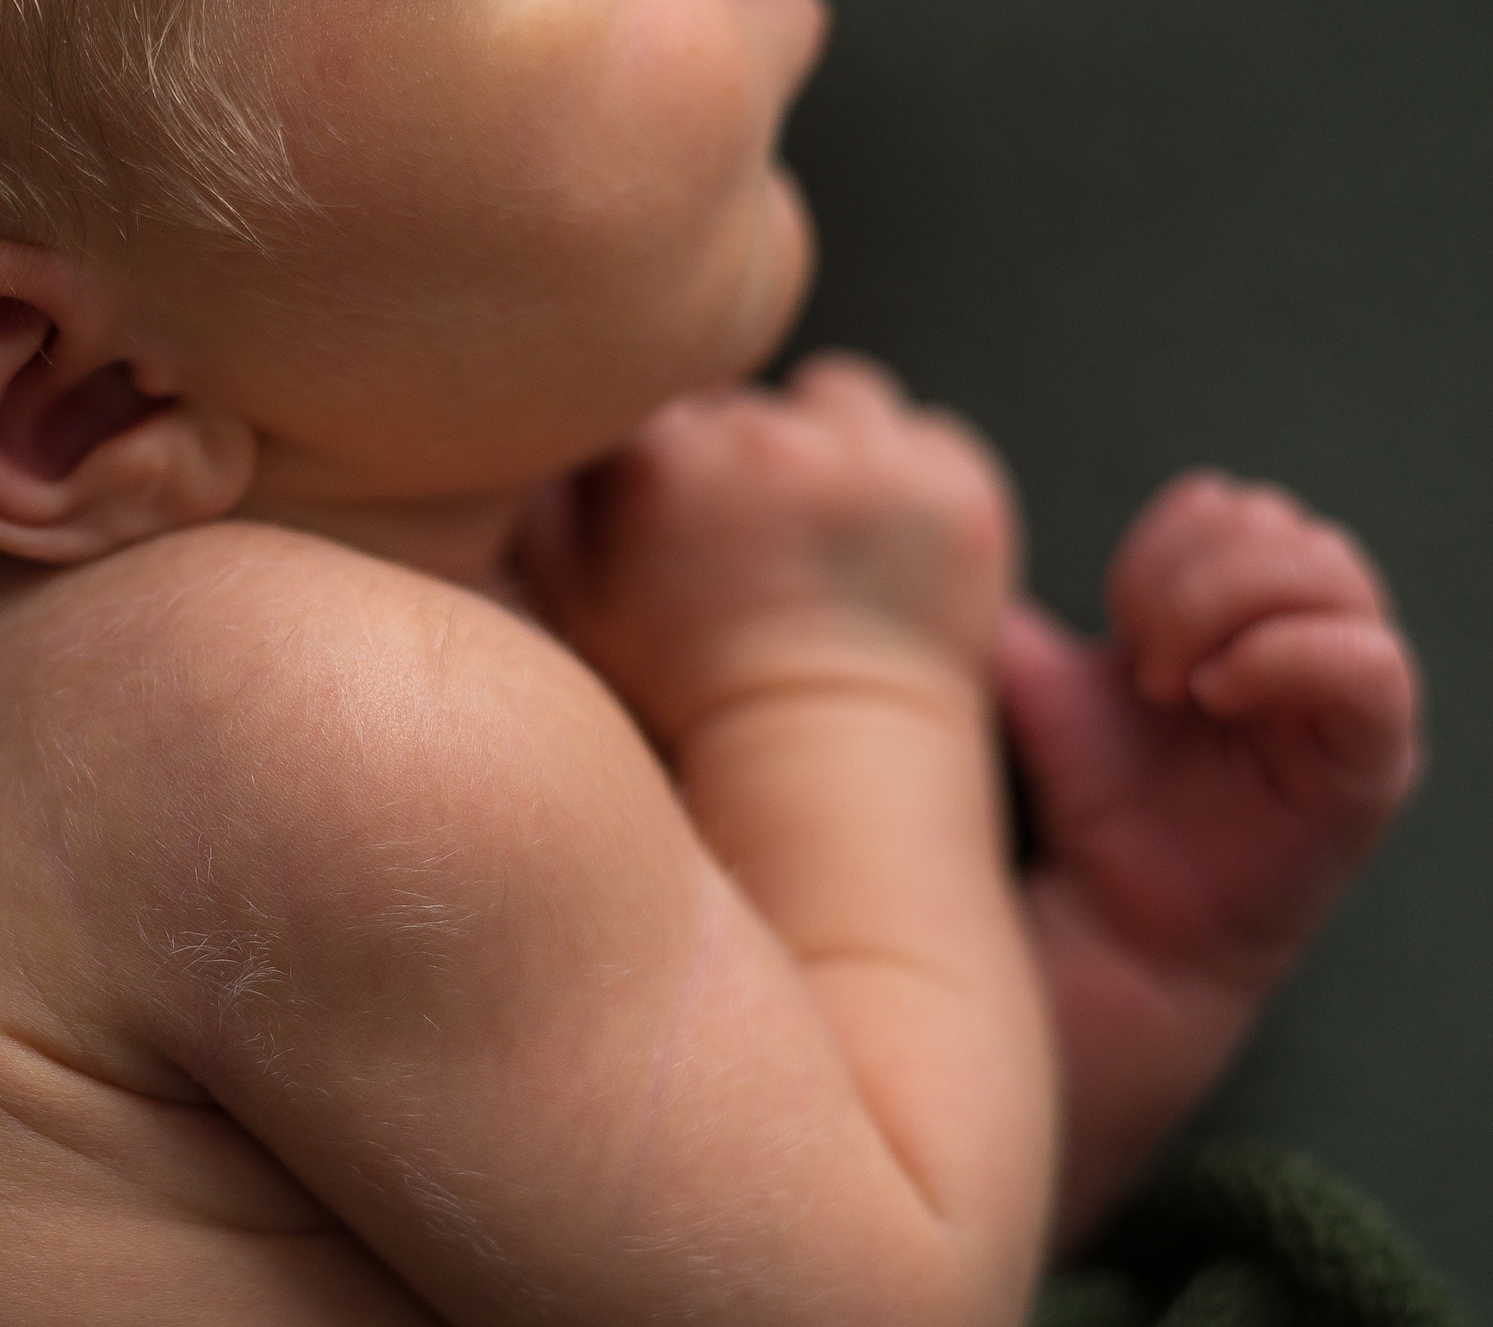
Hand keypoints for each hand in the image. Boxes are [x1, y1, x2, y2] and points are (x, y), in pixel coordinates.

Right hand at [518, 352, 1021, 745]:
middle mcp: (762, 442)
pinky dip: (907, 481)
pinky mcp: (955, 486)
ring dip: (830, 447)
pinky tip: (879, 550)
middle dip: (745, 457)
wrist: (818, 768)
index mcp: (656, 461)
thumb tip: (541, 427)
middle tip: (745, 545)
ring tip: (816, 535)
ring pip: (840, 399)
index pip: (651, 392)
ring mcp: (869, 459)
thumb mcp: (567, 603)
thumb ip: (537, 503)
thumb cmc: (680, 697)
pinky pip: (925, 437)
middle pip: (747, 403)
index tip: (675, 511)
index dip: (666, 455)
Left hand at [1003, 470, 1422, 988]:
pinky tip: (1218, 694)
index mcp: (1233, 607)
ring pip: (1332, 570)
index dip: (1160, 546)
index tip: (1111, 622)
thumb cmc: (1089, 804)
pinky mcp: (1375, 759)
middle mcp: (1302, 636)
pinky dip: (1289, 656)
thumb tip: (954, 550)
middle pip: (1282, 525)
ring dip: (1231, 607)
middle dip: (1192, 575)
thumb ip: (1018, 617)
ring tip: (1171, 684)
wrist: (1108, 921)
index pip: (1225, 507)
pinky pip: (1373, 665)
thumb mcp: (1042, 688)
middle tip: (1141, 661)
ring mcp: (1347, 693)